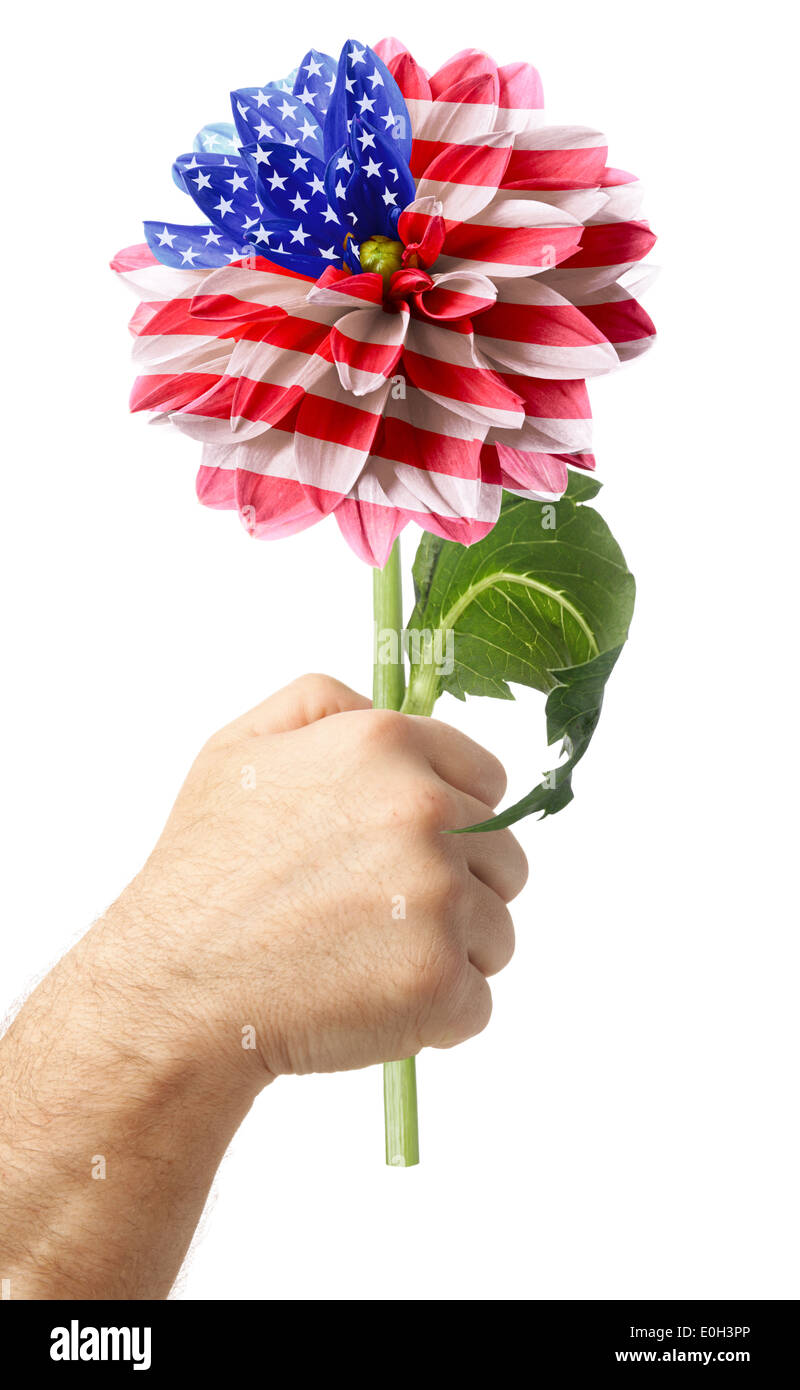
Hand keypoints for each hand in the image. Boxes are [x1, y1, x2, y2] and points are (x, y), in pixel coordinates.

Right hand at [105, 673, 527, 1085]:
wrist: (175, 987)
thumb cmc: (203, 872)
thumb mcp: (240, 748)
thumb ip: (323, 703)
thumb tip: (388, 707)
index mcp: (386, 747)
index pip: (488, 779)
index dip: (458, 818)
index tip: (419, 851)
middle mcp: (423, 812)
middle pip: (503, 855)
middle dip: (460, 887)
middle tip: (383, 915)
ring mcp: (439, 898)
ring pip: (497, 931)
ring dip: (450, 953)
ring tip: (370, 961)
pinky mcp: (440, 980)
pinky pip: (477, 1002)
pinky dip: (436, 1015)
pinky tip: (373, 1002)